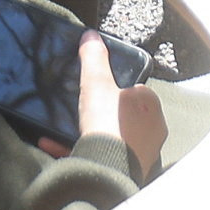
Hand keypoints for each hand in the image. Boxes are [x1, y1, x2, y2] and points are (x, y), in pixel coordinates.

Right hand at [78, 33, 166, 178]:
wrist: (106, 170)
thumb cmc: (108, 124)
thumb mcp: (96, 83)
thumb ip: (93, 59)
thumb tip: (91, 36)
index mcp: (151, 105)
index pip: (135, 89)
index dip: (115, 86)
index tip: (96, 87)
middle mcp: (153, 130)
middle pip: (125, 115)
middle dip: (104, 112)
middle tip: (82, 107)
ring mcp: (143, 154)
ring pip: (115, 138)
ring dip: (94, 133)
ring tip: (70, 127)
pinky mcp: (128, 173)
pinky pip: (103, 156)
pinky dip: (81, 150)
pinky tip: (55, 145)